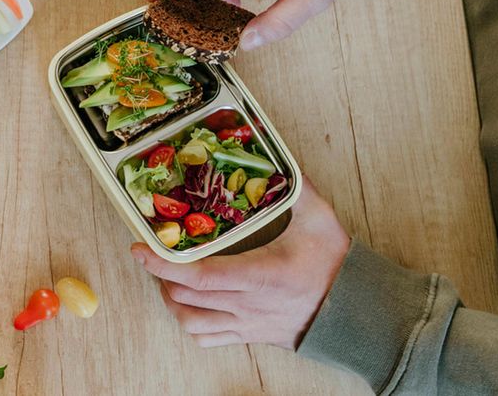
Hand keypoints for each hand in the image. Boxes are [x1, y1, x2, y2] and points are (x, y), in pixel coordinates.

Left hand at [130, 186, 349, 349]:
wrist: (357, 313)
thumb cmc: (337, 267)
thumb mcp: (320, 220)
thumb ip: (298, 187)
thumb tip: (280, 157)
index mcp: (260, 275)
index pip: (198, 276)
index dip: (162, 265)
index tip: (140, 249)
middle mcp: (248, 304)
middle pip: (185, 296)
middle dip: (160, 275)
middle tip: (153, 253)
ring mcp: (247, 324)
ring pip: (190, 322)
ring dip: (171, 300)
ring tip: (167, 278)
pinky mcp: (250, 336)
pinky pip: (208, 339)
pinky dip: (189, 324)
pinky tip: (189, 304)